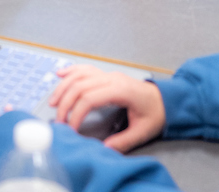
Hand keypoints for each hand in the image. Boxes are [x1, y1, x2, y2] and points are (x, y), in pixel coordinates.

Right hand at [49, 65, 164, 151]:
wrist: (165, 100)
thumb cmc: (154, 113)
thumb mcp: (142, 131)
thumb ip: (123, 141)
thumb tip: (104, 148)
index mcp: (120, 90)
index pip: (90, 98)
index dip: (76, 113)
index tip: (70, 128)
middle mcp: (112, 78)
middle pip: (80, 86)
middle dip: (65, 103)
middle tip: (59, 121)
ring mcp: (109, 74)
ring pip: (80, 75)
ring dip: (64, 87)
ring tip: (53, 102)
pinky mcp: (107, 75)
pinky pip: (85, 69)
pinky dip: (71, 71)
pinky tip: (60, 74)